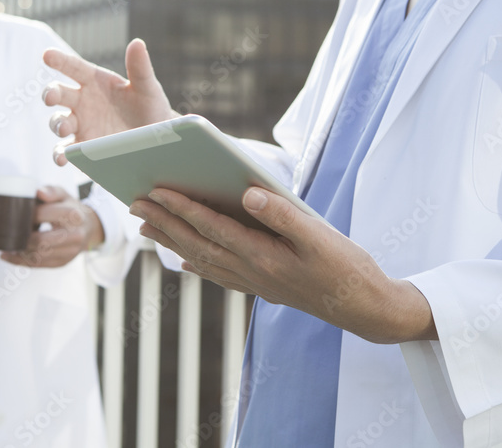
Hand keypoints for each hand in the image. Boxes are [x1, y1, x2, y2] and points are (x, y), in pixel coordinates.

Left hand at [0, 185, 104, 267]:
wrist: (88, 228)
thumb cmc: (70, 209)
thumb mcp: (63, 195)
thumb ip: (51, 191)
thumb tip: (38, 192)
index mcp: (74, 216)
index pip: (44, 215)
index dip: (27, 213)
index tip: (16, 212)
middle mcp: (75, 236)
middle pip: (41, 241)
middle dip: (21, 237)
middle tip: (7, 231)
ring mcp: (70, 252)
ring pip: (38, 256)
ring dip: (18, 251)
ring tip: (5, 244)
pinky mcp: (62, 263)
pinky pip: (38, 265)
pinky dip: (20, 261)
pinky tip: (9, 255)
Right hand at [43, 39, 176, 165]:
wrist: (158, 140)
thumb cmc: (151, 108)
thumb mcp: (147, 89)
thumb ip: (140, 68)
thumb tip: (137, 43)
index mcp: (95, 81)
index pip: (73, 67)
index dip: (60, 60)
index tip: (47, 55)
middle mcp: (82, 101)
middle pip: (58, 94)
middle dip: (50, 94)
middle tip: (51, 97)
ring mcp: (80, 124)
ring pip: (58, 122)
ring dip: (57, 123)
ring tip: (64, 128)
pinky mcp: (83, 147)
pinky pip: (65, 150)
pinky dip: (60, 154)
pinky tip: (63, 158)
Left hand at [130, 186, 437, 344]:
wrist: (366, 309)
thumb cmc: (347, 269)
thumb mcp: (322, 237)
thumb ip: (284, 215)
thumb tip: (249, 193)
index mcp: (264, 255)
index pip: (213, 227)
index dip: (182, 208)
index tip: (156, 191)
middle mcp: (252, 272)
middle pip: (198, 243)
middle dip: (165, 222)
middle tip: (135, 203)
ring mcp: (255, 283)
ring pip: (204, 259)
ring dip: (173, 241)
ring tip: (147, 227)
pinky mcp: (263, 287)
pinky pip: (221, 275)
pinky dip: (200, 265)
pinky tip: (187, 260)